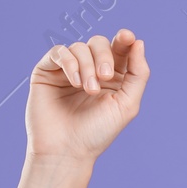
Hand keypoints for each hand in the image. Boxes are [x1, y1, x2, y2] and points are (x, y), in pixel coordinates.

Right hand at [24, 29, 150, 160]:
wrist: (67, 150)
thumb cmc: (98, 132)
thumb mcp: (128, 104)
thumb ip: (138, 73)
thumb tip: (139, 41)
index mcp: (113, 77)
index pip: (119, 48)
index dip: (124, 39)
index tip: (127, 37)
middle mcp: (90, 70)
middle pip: (99, 43)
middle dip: (104, 56)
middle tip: (106, 77)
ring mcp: (68, 70)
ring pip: (80, 47)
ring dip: (87, 66)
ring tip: (89, 90)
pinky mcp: (47, 71)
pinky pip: (59, 52)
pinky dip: (70, 63)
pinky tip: (75, 83)